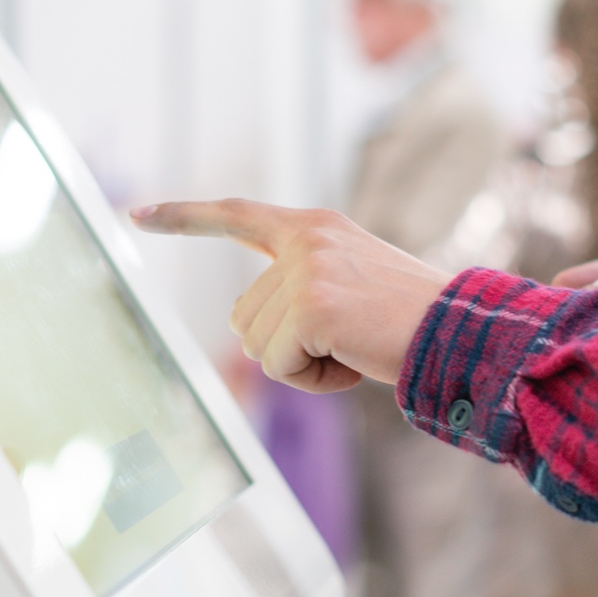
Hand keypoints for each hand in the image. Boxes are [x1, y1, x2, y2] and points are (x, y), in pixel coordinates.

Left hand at [131, 199, 453, 392]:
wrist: (460, 333)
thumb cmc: (409, 321)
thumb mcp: (351, 285)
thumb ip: (299, 287)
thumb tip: (247, 329)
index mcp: (314, 227)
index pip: (237, 215)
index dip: (185, 218)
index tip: (137, 215)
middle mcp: (305, 240)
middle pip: (243, 316)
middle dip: (284, 345)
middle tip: (345, 341)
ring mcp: (307, 271)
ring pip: (257, 345)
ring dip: (301, 365)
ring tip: (353, 349)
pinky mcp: (311, 307)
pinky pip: (278, 367)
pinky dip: (312, 381)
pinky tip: (352, 364)